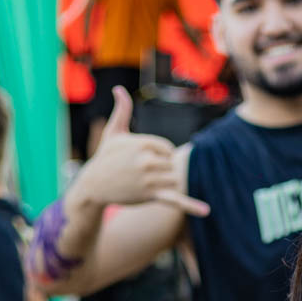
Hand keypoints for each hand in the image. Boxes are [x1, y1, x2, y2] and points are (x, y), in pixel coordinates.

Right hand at [76, 86, 209, 215]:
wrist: (95, 184)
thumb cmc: (105, 156)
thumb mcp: (113, 131)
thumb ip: (122, 110)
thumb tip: (119, 89)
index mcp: (143, 142)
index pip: (168, 150)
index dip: (159, 156)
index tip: (142, 160)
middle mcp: (147, 159)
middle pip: (172, 165)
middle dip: (161, 170)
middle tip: (140, 174)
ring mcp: (149, 178)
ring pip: (174, 180)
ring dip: (164, 183)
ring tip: (145, 184)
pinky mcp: (151, 195)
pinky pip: (176, 200)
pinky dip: (191, 206)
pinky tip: (206, 211)